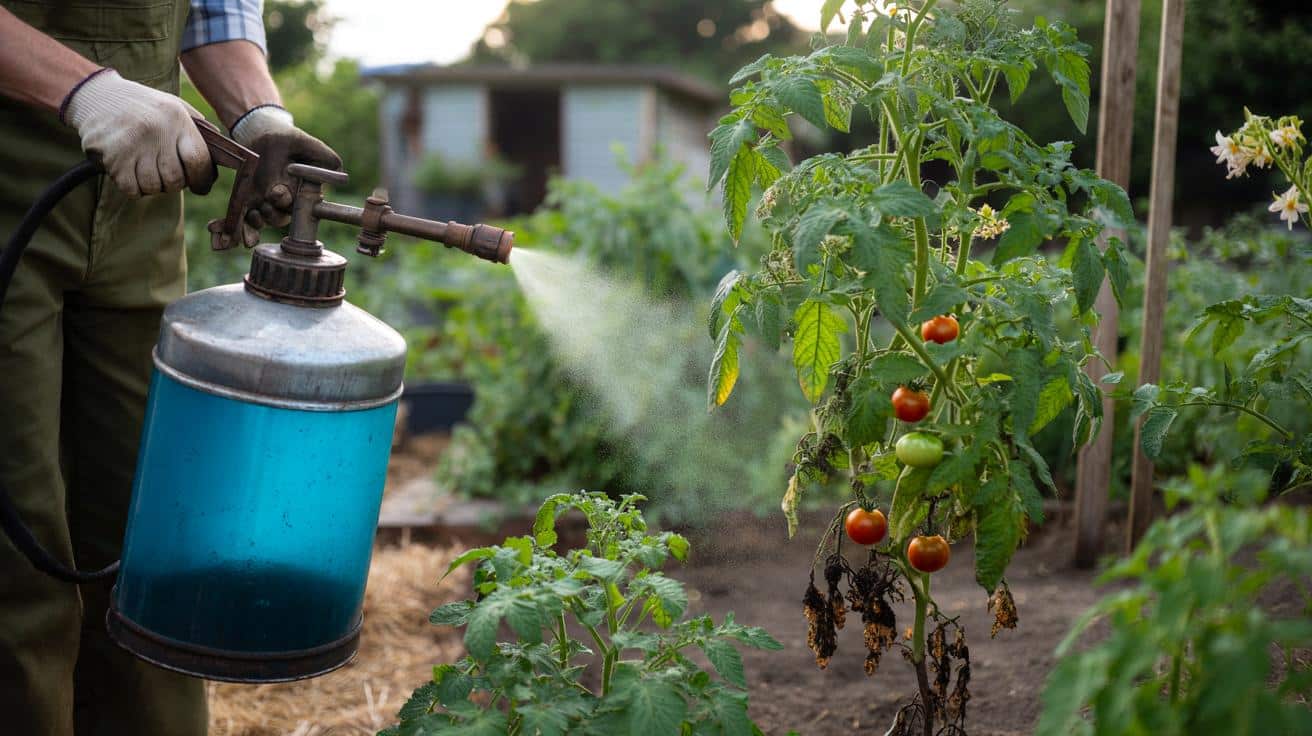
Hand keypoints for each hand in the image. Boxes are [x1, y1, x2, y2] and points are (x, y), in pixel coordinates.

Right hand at [62, 69, 215, 196]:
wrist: (94, 93)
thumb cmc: (141, 105)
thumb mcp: (174, 106)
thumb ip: (197, 129)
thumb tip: (220, 158)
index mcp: (177, 118)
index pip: (199, 161)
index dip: (202, 179)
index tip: (200, 186)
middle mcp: (157, 130)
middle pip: (175, 179)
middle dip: (173, 183)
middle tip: (163, 173)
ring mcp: (133, 144)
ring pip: (154, 187)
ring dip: (151, 185)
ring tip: (144, 168)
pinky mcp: (112, 156)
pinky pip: (132, 189)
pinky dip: (132, 187)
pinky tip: (128, 171)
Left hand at [231, 105, 341, 245]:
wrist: (266, 133)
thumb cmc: (292, 140)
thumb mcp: (312, 146)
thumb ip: (327, 160)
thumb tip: (339, 174)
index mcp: (299, 194)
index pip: (296, 208)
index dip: (287, 204)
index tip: (279, 192)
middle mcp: (282, 203)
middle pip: (277, 219)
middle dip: (270, 215)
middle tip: (264, 203)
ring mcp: (262, 203)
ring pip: (257, 222)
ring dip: (249, 225)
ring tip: (245, 218)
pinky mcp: (245, 200)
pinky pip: (238, 218)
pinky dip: (227, 226)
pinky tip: (215, 228)